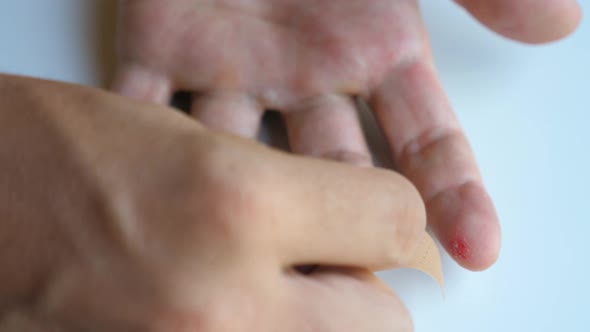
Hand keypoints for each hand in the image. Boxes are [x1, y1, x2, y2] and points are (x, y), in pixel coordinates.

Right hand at [0, 74, 425, 330]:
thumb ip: (291, 189)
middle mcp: (219, 303)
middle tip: (341, 266)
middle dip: (371, 292)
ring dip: (326, 318)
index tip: (385, 216)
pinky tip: (242, 300)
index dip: (396, 214)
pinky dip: (272, 323)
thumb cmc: (61, 150)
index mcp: (234, 206)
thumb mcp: (193, 139)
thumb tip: (368, 231)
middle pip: (381, 322)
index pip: (395, 222)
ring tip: (287, 284)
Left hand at [112, 0, 580, 270]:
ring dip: (243, 205)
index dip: (454, 196)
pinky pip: (145, 107)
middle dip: (342, 230)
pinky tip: (154, 193)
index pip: (426, 143)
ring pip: (239, 159)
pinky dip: (142, 145)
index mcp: (371, 53)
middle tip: (356, 277)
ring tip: (253, 254)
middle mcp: (306, 77)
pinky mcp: (162, 46)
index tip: (475, 249)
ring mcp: (234, 69)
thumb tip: (562, 23)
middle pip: (330, 176)